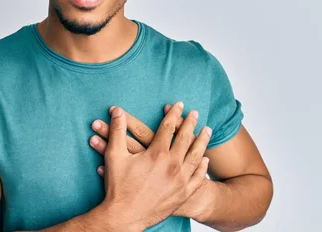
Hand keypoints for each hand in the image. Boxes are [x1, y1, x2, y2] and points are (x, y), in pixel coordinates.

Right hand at [99, 102, 211, 229]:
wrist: (126, 216)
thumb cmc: (118, 186)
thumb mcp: (114, 155)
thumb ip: (117, 130)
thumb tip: (117, 111)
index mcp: (157, 154)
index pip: (168, 127)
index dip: (173, 114)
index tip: (178, 105)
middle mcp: (172, 165)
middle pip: (185, 138)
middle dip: (190, 123)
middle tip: (195, 113)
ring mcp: (180, 180)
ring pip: (196, 156)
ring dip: (202, 141)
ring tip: (207, 130)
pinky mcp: (183, 193)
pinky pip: (198, 177)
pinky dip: (203, 166)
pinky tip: (205, 159)